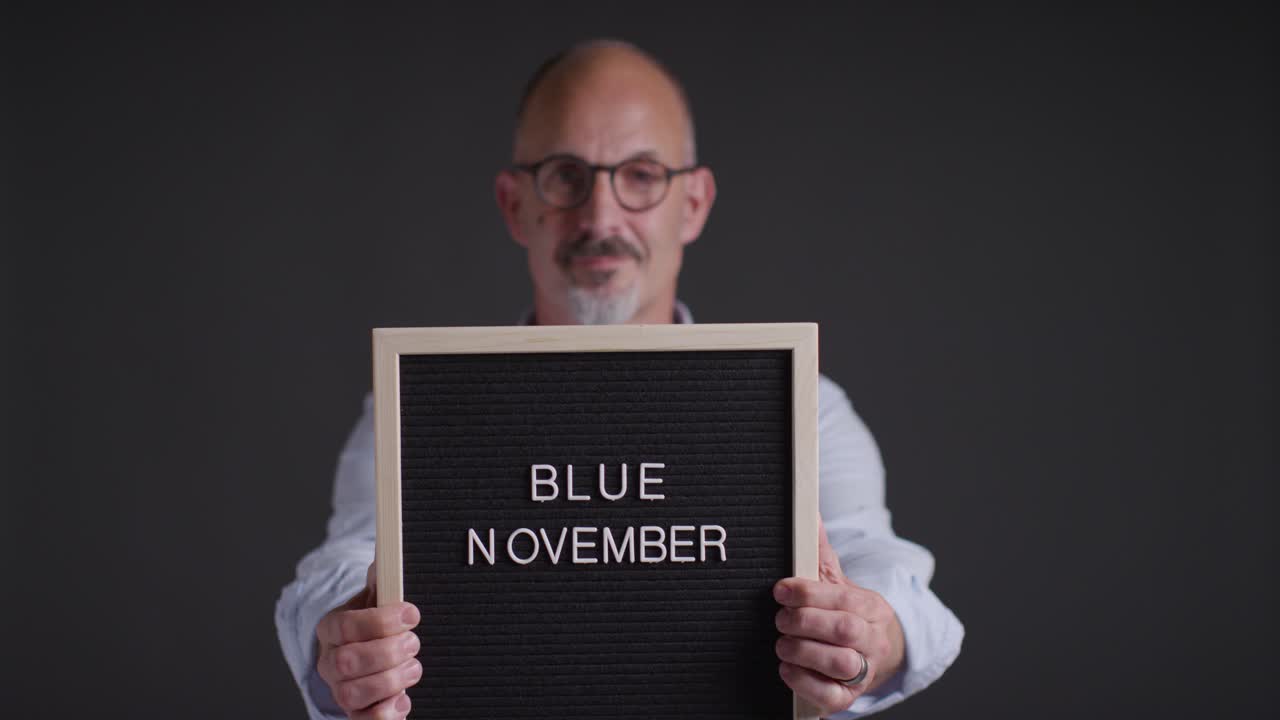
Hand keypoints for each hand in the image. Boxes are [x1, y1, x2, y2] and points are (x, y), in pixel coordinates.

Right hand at [315, 562, 422, 718]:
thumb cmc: (375, 622)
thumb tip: (389, 555)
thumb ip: (384, 578)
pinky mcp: (356, 713)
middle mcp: (331, 661)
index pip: (346, 625)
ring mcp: (341, 690)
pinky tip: (402, 699)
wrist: (369, 651)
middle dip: (388, 652)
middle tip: (414, 643)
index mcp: (332, 627)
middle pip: (348, 661)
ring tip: (413, 668)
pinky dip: (385, 714)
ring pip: (353, 693)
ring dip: (391, 680)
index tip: (412, 614)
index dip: (381, 621)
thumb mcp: (378, 597)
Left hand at [773, 519, 904, 716]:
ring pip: (841, 663)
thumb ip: (820, 553)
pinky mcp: (849, 696)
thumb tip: (810, 513)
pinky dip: (805, 682)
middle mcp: (872, 638)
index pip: (842, 597)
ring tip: (783, 644)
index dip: (808, 593)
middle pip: (843, 629)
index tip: (780, 590)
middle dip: (805, 622)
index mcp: (870, 606)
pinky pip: (831, 695)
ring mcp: (864, 669)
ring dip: (804, 651)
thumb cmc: (850, 616)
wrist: (879, 655)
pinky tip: (787, 669)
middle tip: (780, 619)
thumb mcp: (840, 583)